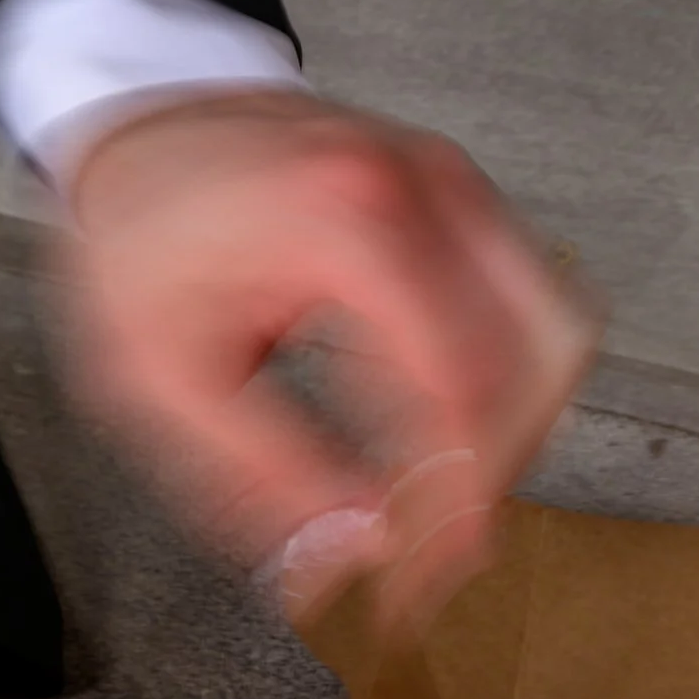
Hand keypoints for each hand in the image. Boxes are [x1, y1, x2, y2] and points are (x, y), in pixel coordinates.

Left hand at [64, 90, 597, 636]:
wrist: (142, 126)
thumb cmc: (140, 236)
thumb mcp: (162, 376)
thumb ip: (261, 474)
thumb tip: (360, 549)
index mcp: (348, 224)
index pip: (458, 390)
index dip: (454, 500)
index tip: (430, 572)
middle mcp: (428, 192)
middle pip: (532, 366)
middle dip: (494, 476)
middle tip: (441, 549)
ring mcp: (459, 188)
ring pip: (559, 336)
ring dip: (520, 430)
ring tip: (452, 491)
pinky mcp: (468, 200)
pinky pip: (538, 305)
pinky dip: (516, 381)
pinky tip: (457, 429)